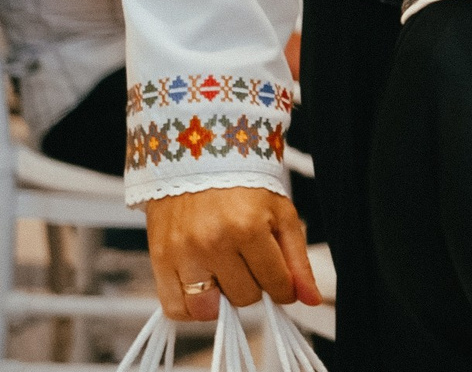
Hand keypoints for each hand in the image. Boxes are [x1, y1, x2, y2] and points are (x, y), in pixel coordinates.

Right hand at [144, 186, 321, 319]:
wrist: (200, 163)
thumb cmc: (244, 187)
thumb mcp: (282, 215)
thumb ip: (298, 260)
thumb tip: (310, 298)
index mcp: (249, 229)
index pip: (275, 284)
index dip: (283, 288)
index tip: (280, 282)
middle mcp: (213, 243)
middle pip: (244, 298)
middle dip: (253, 285)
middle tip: (249, 263)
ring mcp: (183, 254)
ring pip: (210, 310)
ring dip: (222, 299)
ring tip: (226, 275)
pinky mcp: (160, 261)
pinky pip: (176, 309)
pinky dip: (192, 309)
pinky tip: (204, 289)